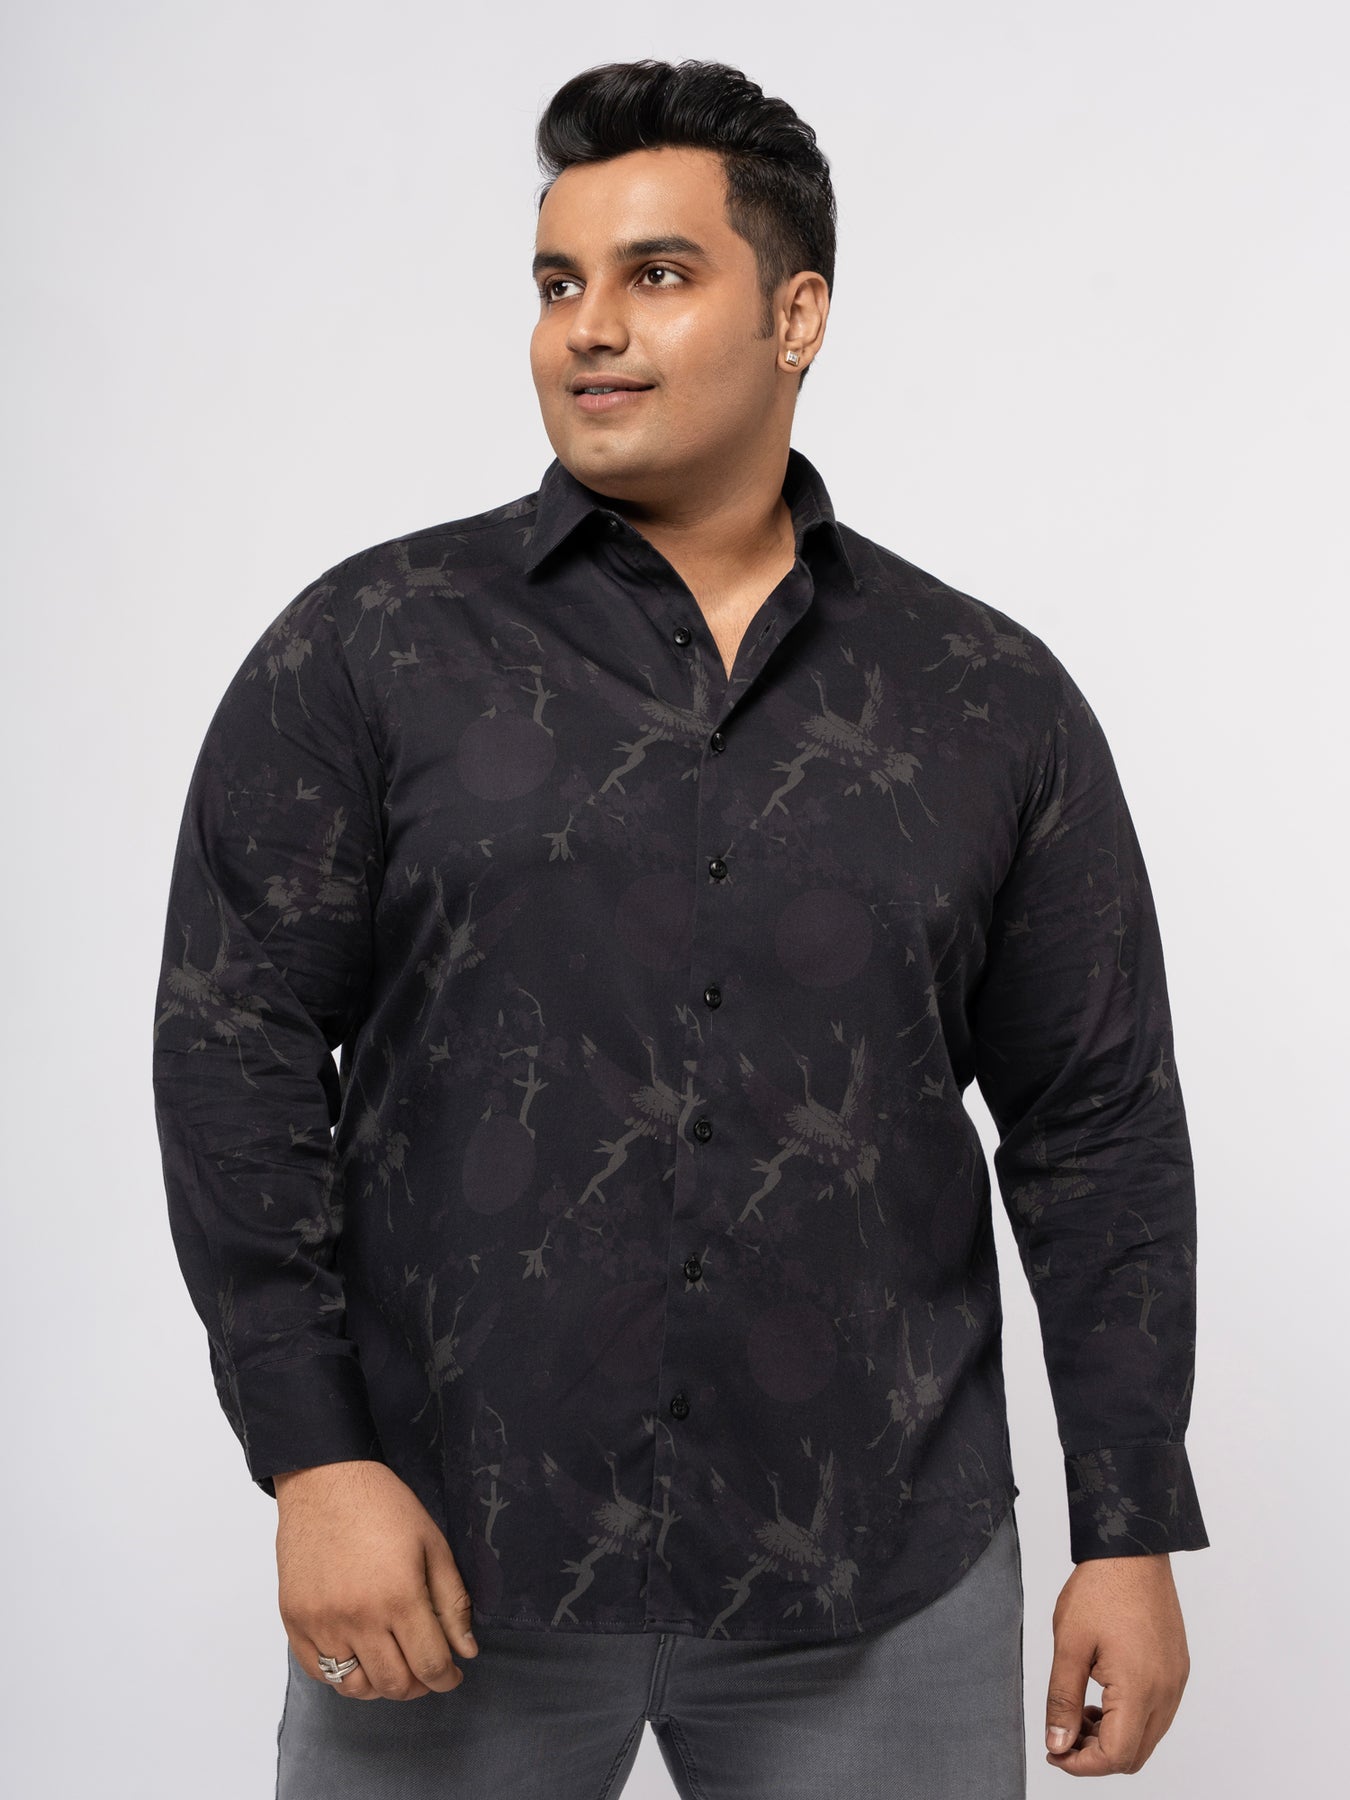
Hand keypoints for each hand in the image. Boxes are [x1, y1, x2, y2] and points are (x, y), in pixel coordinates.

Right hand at [273, 1459, 479, 1700]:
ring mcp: (321, 1623)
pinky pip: (318, 1671)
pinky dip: (341, 1674)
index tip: (452, 1673)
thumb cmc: (383, 1506)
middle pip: (393, 1684)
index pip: (429, 1664)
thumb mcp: (432, 1544)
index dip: (447, 1677)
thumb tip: (466, 1650)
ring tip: (392, 1662)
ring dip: (379, 1684)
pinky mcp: (294, 1620)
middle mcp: (358, 1618)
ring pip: (353, 1686)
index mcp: (399, 1596)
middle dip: (418, 1685)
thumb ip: (452, 1601)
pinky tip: (358, 1654)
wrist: (324, 1480)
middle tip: (424, 1669)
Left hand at [1043, 1552, 1190, 1774]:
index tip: (1054, 1752)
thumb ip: (1061, 1700)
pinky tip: (1101, 1695)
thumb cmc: (1100, 1588)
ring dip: (1113, 1737)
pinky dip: (1129, 1718)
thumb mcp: (1069, 1644)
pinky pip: (1157, 1712)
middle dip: (1096, 1755)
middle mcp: (1167, 1692)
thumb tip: (1058, 1745)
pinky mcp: (1177, 1668)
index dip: (1081, 1765)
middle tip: (1063, 1733)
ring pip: (1147, 1736)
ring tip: (1078, 1711)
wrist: (1133, 1549)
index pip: (1116, 1757)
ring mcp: (1176, 1681)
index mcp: (1140, 1689)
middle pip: (1135, 1756)